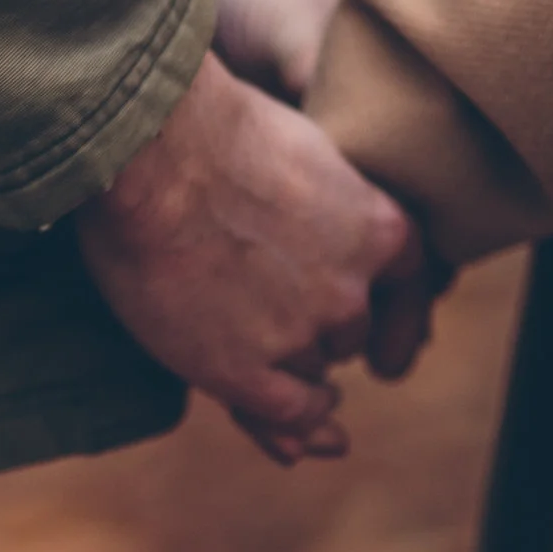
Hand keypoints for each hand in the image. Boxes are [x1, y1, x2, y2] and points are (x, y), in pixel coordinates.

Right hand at [77, 54, 429, 464]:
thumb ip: (335, 212)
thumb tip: (355, 284)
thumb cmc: (211, 133)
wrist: (145, 151)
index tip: (382, 340)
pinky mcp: (242, 373)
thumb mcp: (302, 156)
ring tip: (225, 316)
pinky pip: (287, 413)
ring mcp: (298, 336)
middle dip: (315, 323)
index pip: (407, 286)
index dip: (392, 314)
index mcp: (380, 229)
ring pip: (312, 371)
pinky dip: (289, 418)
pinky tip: (263, 392)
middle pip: (348, 331)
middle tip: (257, 296)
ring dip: (282, 358)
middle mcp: (350, 292)